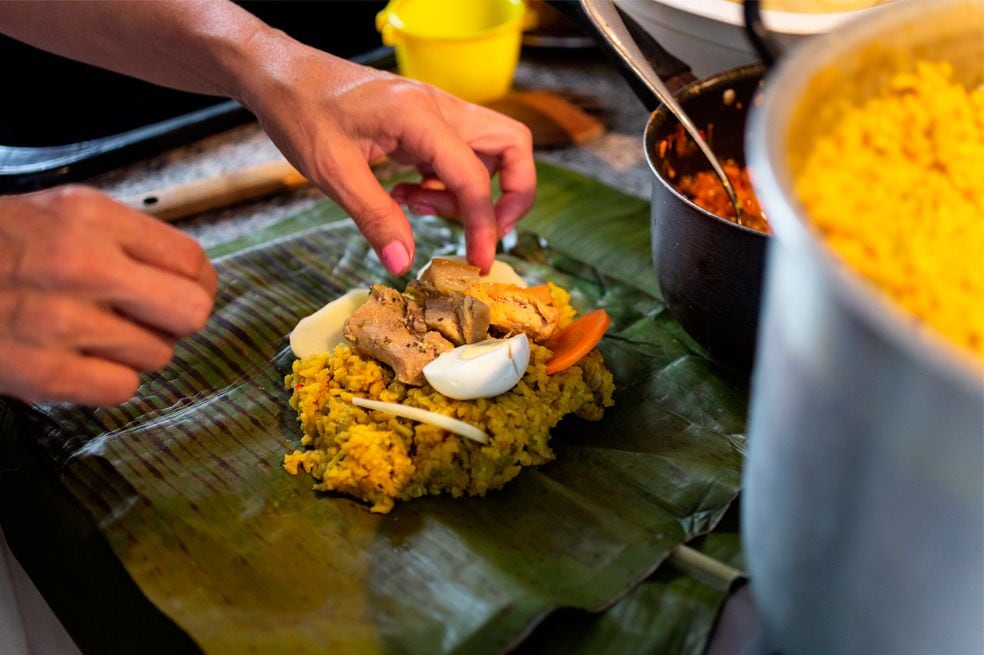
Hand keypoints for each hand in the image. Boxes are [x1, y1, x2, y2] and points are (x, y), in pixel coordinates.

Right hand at [0, 186, 216, 404]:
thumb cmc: (1, 246)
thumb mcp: (65, 213)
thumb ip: (130, 239)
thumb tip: (196, 280)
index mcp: (91, 218)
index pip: (192, 262)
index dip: (197, 284)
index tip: (184, 291)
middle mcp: (81, 265)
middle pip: (191, 313)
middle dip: (177, 320)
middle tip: (149, 318)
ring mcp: (61, 322)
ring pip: (158, 355)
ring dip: (135, 350)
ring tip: (94, 333)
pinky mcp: (43, 373)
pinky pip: (122, 389)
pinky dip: (108, 380)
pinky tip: (80, 359)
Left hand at [236, 37, 535, 275]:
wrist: (280, 75)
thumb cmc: (301, 112)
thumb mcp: (333, 173)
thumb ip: (375, 218)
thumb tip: (403, 262)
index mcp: (418, 116)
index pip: (474, 175)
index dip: (483, 224)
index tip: (478, 260)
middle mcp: (439, 107)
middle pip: (513, 145)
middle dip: (512, 195)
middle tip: (484, 230)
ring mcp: (436, 110)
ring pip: (491, 149)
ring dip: (471, 190)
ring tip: (419, 207)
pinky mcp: (426, 120)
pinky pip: (460, 153)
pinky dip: (447, 181)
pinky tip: (407, 194)